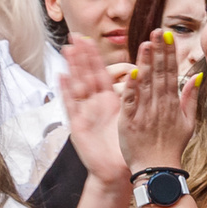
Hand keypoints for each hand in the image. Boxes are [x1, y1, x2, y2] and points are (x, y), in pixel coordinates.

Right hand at [55, 38, 127, 187]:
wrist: (117, 171)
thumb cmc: (126, 146)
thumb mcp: (133, 118)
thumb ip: (137, 98)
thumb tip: (146, 79)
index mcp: (109, 102)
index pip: (100, 74)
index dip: (94, 57)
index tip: (89, 39)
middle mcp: (95, 105)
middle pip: (86, 75)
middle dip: (81, 56)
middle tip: (75, 35)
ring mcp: (85, 115)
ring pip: (77, 86)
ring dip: (72, 68)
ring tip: (67, 49)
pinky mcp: (78, 127)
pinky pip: (71, 107)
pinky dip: (66, 92)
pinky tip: (61, 77)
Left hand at [117, 30, 198, 175]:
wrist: (158, 170)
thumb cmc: (171, 147)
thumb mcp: (188, 123)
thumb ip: (190, 99)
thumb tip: (196, 77)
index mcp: (172, 104)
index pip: (170, 73)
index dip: (168, 53)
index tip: (166, 36)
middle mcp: (160, 106)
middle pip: (159, 74)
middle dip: (158, 52)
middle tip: (156, 31)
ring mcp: (145, 114)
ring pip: (146, 85)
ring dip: (146, 63)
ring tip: (145, 44)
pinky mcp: (130, 123)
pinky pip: (131, 103)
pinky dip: (131, 88)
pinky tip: (132, 72)